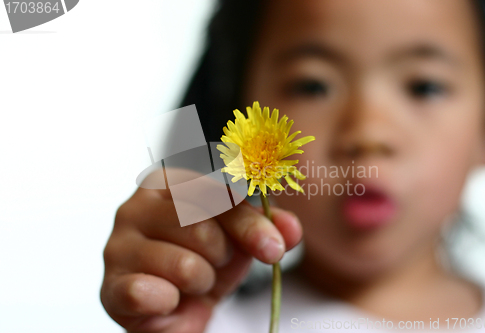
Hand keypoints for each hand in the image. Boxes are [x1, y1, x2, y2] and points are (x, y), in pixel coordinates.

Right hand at [100, 170, 301, 332]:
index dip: (250, 225)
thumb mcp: (240, 238)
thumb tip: (290, 229)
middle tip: (213, 264)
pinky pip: (148, 293)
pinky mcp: (110, 285)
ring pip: (184, 265)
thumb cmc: (205, 259)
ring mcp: (117, 245)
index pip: (215, 195)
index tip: (273, 248)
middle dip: (221, 256)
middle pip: (200, 227)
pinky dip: (170, 302)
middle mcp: (137, 207)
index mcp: (168, 183)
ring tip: (190, 282)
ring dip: (200, 282)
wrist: (177, 305)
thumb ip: (266, 227)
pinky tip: (168, 299)